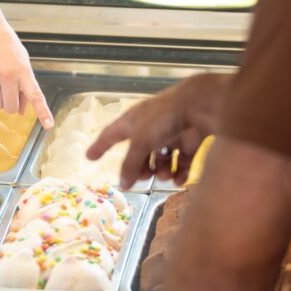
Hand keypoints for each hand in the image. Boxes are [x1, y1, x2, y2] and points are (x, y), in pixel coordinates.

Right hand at [0, 16, 53, 128]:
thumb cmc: (6, 46)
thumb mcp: (22, 62)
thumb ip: (24, 86)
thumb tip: (20, 111)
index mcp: (23, 70)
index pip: (36, 95)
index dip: (43, 112)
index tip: (48, 125)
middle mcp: (8, 75)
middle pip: (10, 107)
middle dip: (11, 105)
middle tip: (8, 93)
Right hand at [86, 73, 228, 188]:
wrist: (200, 105)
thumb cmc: (164, 118)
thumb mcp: (141, 141)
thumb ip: (131, 164)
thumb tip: (122, 184)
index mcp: (133, 120)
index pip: (111, 134)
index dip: (100, 146)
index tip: (89, 157)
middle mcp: (151, 126)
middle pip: (140, 152)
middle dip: (140, 167)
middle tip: (143, 178)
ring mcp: (171, 133)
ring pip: (162, 159)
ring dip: (161, 171)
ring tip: (164, 177)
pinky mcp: (189, 140)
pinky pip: (181, 162)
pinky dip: (179, 172)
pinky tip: (179, 180)